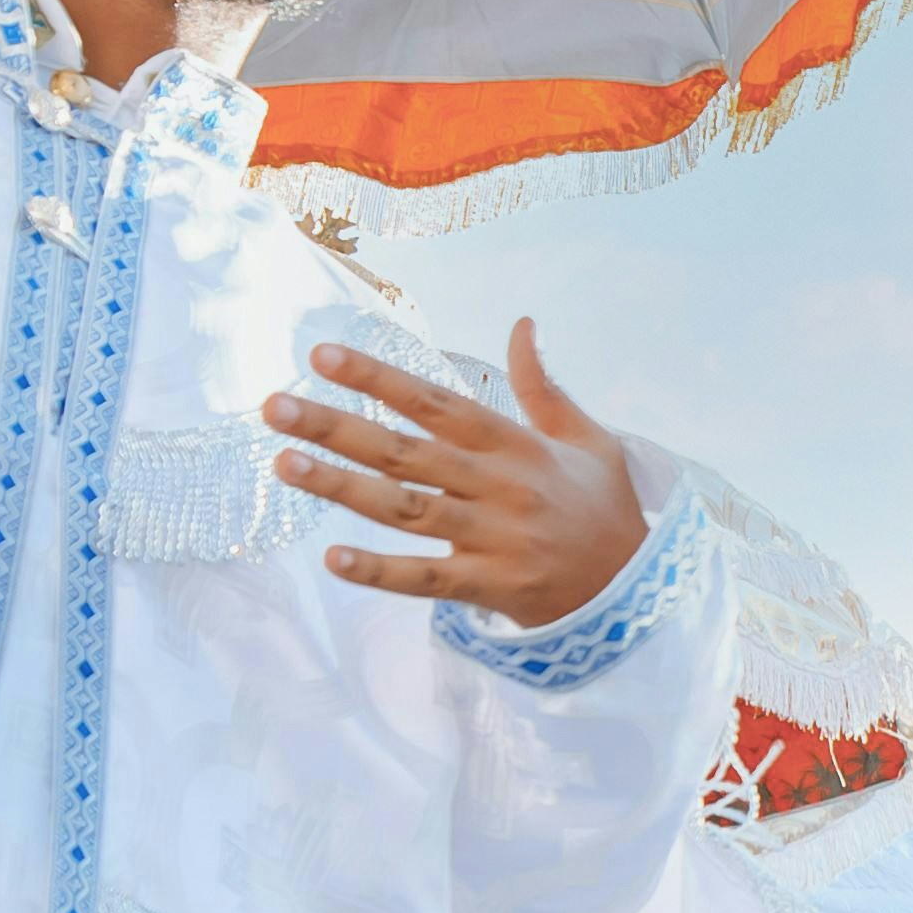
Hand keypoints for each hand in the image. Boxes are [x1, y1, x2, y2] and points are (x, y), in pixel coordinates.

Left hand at [267, 323, 652, 625]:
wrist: (636, 589)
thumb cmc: (603, 508)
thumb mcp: (586, 438)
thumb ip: (544, 384)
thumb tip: (525, 323)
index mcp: (515, 445)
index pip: (435, 403)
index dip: (379, 378)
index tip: (324, 355)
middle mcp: (497, 486)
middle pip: (404, 451)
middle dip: (337, 427)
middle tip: (275, 407)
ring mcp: (491, 538)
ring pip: (404, 509)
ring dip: (341, 487)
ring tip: (284, 465)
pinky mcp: (489, 587)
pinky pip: (425, 579)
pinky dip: (379, 570)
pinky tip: (333, 557)